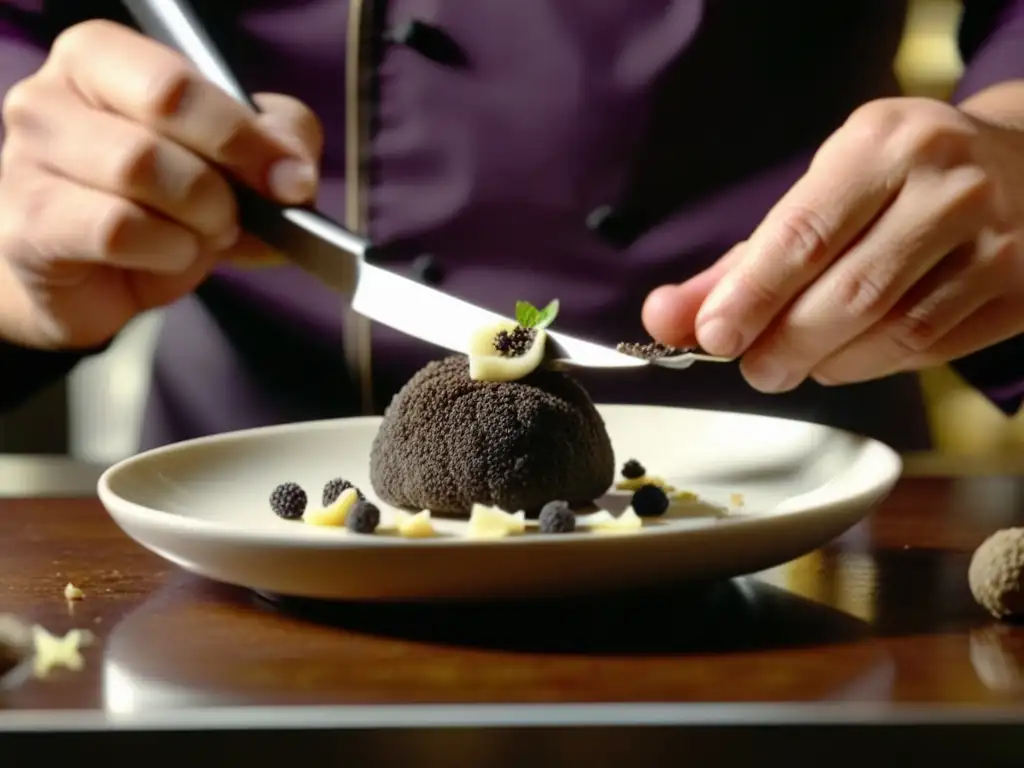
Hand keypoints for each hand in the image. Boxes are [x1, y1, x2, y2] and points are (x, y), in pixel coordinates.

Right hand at [0, 20, 322, 349]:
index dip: (244, 132)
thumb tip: (293, 172)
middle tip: (236, 214)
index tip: (288, 178)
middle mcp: (51, 95)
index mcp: (101, 58)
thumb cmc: (161, 207)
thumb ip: (278, 142)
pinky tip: (167, 255)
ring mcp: (29, 158)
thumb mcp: (235, 162)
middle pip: (163, 112)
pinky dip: (167, 250)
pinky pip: (117, 228)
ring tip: (200, 235)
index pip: (178, 79)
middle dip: (224, 176)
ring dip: (198, 217)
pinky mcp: (30, 224)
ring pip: (139, 168)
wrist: (96, 278)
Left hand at [643, 97, 1023, 391]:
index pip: (803, 234)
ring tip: (795, 363)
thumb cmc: (895, 183)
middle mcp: (944, 186)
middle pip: (849, 293)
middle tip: (754, 368)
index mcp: (881, 145)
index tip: (713, 337)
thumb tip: (664, 318)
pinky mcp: (1016, 290)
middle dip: (785, 344)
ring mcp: (993, 240)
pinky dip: (874, 364)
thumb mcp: (821, 193)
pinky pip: (931, 349)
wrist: (1022, 166)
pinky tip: (849, 355)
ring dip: (828, 362)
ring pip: (893, 331)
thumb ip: (740, 263)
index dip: (751, 296)